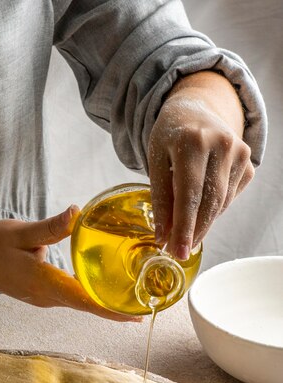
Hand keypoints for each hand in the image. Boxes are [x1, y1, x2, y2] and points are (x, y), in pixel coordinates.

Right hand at [0, 207, 140, 321]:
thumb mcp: (21, 231)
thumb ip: (51, 227)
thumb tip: (77, 213)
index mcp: (44, 283)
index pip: (85, 302)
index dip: (112, 310)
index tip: (136, 316)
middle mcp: (46, 297)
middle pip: (87, 306)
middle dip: (115, 307)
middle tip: (145, 301)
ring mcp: (42, 298)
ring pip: (79, 303)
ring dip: (103, 302)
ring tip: (130, 294)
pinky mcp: (40, 294)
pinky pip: (70, 298)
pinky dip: (88, 295)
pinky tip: (100, 284)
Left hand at [148, 72, 253, 259]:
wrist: (197, 109)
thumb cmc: (171, 136)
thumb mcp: (156, 160)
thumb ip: (159, 197)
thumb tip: (163, 236)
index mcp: (192, 141)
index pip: (189, 194)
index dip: (183, 226)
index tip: (176, 251)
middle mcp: (222, 144)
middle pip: (209, 202)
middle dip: (193, 231)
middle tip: (178, 252)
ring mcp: (239, 153)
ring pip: (221, 203)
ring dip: (203, 224)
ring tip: (185, 237)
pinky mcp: (247, 162)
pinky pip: (229, 198)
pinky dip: (213, 210)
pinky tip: (199, 212)